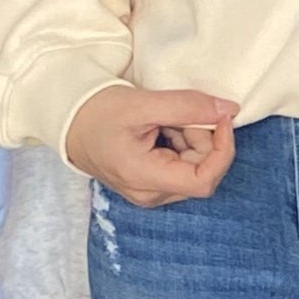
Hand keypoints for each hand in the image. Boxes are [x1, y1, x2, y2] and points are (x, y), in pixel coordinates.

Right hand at [66, 85, 238, 203]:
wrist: (69, 123)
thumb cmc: (97, 113)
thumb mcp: (142, 104)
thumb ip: (187, 106)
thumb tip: (229, 109)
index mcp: (144, 179)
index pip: (204, 180)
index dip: (222, 150)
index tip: (221, 119)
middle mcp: (150, 194)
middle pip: (201, 170)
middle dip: (201, 137)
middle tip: (177, 112)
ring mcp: (151, 192)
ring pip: (193, 167)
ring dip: (189, 138)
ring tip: (161, 119)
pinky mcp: (151, 184)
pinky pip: (181, 165)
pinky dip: (180, 143)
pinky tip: (158, 129)